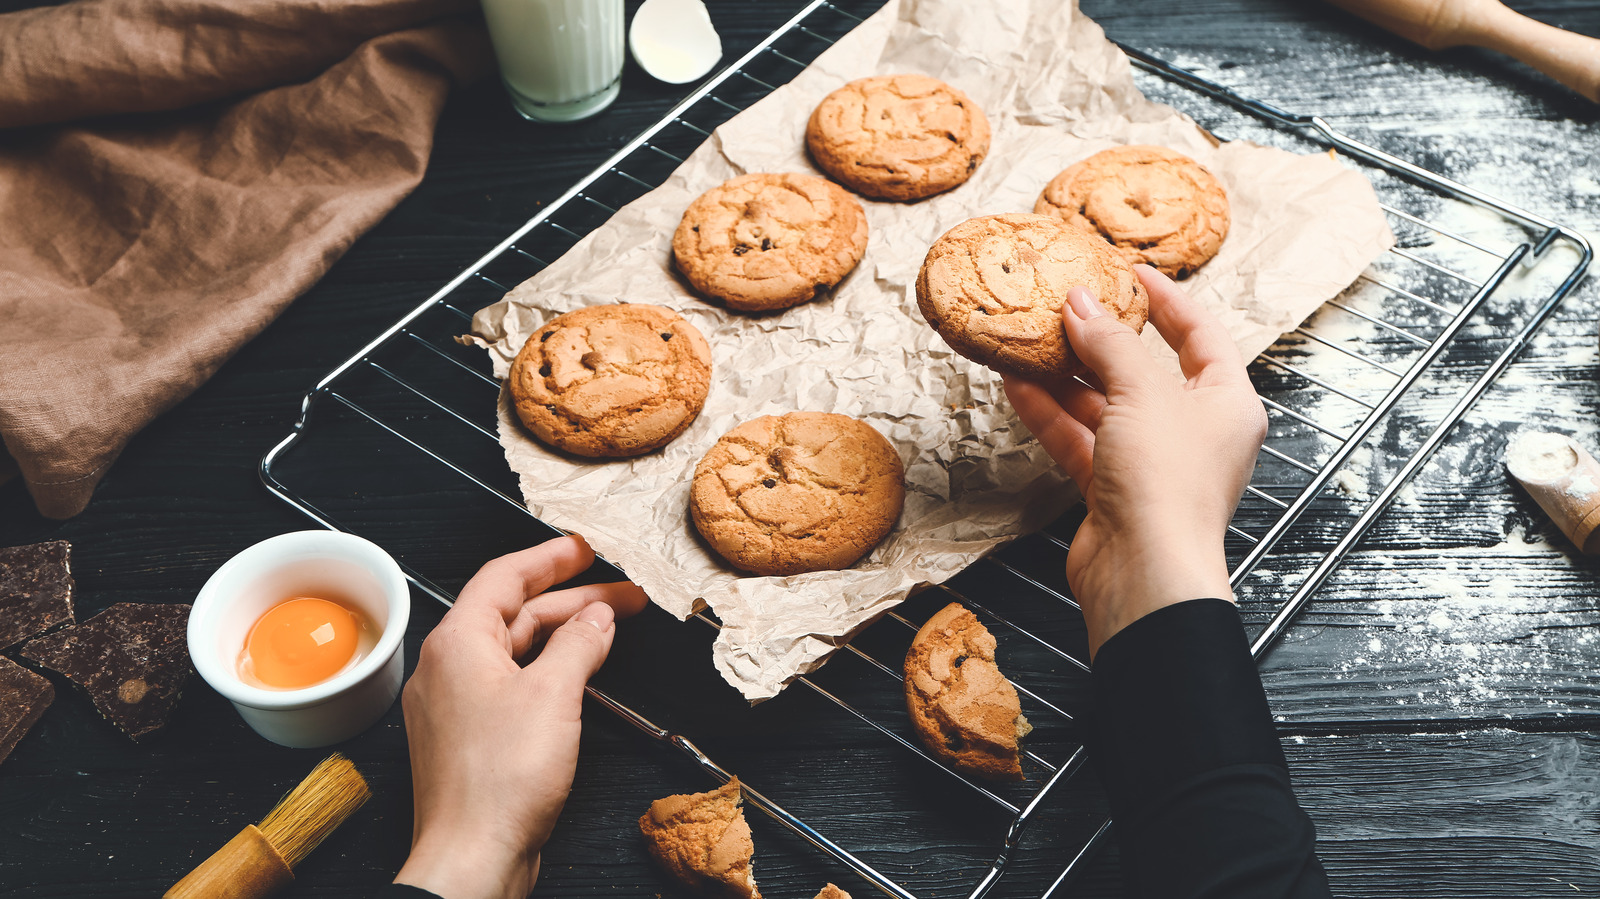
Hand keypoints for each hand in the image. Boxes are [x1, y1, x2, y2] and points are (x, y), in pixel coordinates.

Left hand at [394, 535, 648, 898]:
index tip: (585, 548)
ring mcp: (455, 705)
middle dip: (571, 600)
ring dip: (562, 637)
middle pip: (513, 613)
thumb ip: (580, 644)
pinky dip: (546, 672)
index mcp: (457, 643)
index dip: (550, 557)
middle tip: (621, 594)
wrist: (473, 856)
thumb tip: (598, 618)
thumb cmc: (498, 782)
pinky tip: (579, 677)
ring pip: (513, 651)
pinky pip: (510, 685)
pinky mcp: (469, 738)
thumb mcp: (555, 695)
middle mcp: (447, 668)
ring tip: (609, 630)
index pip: (505, 576)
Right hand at [1003, 266, 1265, 659]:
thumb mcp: (1142, 394)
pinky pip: (1079, 439)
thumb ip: (1110, 344)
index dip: (1167, 301)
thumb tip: (1083, 304)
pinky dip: (1051, 413)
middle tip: (1068, 306)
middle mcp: (1195, 432)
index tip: (1131, 274)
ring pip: (1105, 406)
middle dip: (1102, 339)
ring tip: (1030, 341)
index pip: (1201, 335)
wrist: (1143, 573)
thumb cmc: (1167, 486)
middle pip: (1146, 370)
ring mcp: (1152, 462)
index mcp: (1228, 404)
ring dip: (1066, 376)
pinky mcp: (1113, 489)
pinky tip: (1019, 385)